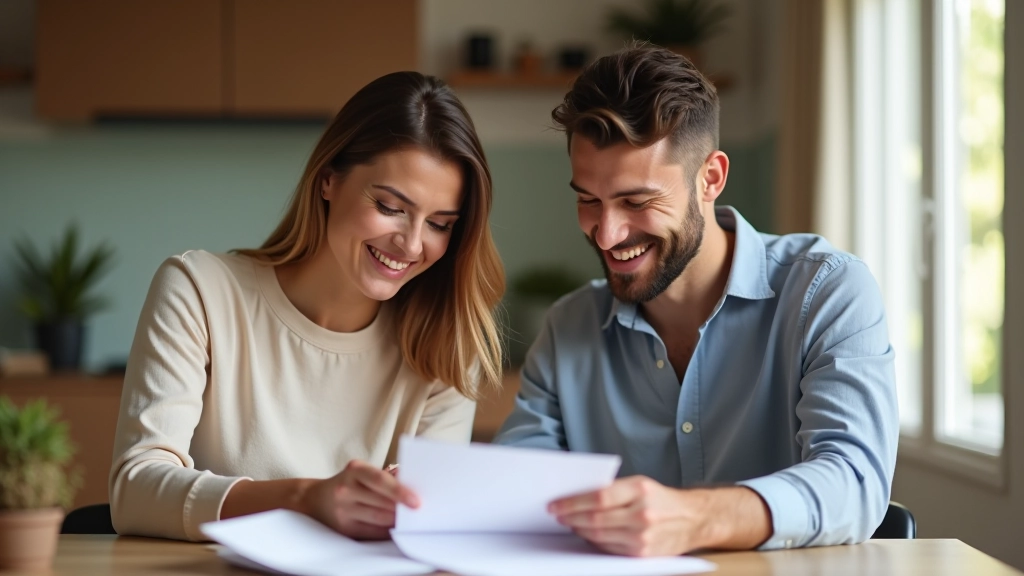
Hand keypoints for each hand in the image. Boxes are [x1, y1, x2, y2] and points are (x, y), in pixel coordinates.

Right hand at [298, 460, 418, 539]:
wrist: (316, 499)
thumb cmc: (349, 483)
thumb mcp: (362, 472)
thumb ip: (385, 476)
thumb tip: (412, 483)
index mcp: (354, 470)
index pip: (379, 480)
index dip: (400, 491)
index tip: (417, 501)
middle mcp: (345, 489)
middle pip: (381, 502)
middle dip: (402, 508)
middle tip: (419, 512)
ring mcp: (342, 510)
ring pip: (378, 518)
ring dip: (397, 520)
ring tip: (410, 519)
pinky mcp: (343, 528)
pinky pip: (371, 532)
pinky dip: (387, 531)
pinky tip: (396, 528)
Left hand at [548, 476, 709, 556]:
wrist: (694, 519)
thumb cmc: (663, 499)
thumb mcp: (640, 484)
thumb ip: (613, 490)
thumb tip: (579, 497)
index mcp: (640, 490)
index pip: (598, 497)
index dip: (572, 502)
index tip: (556, 504)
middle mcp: (642, 514)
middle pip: (596, 519)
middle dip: (571, 517)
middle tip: (557, 515)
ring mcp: (643, 536)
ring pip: (600, 535)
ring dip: (579, 530)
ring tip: (569, 523)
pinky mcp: (643, 553)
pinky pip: (610, 549)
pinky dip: (594, 542)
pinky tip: (587, 534)